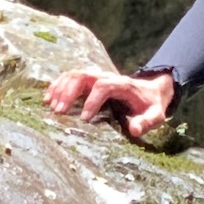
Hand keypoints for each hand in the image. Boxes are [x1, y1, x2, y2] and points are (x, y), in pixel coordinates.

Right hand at [44, 68, 175, 139]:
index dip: (92, 101)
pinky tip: (47, 98)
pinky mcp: (90, 81)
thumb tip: (133, 129)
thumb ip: (147, 121)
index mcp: (123, 85)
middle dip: (69, 92)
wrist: (153, 91)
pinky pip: (70, 77)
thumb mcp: (156, 115)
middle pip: (84, 76)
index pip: (104, 86)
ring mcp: (98, 77)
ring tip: (50, 106)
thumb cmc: (152, 105)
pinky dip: (57, 85)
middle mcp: (108, 77)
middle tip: (59, 112)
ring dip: (60, 88)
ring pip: (74, 74)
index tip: (85, 119)